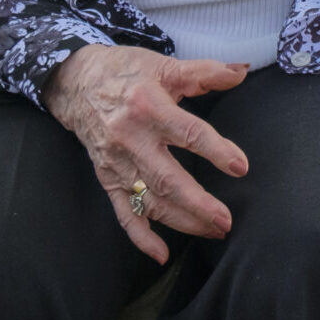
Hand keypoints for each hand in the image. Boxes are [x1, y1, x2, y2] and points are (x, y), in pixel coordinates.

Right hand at [43, 46, 250, 262]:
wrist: (77, 83)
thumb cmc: (127, 72)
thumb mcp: (165, 65)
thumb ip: (205, 72)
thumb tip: (242, 71)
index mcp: (148, 105)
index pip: (187, 133)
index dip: (215, 150)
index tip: (240, 167)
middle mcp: (131, 138)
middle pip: (167, 178)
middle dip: (198, 204)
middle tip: (226, 220)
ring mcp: (117, 162)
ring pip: (150, 200)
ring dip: (182, 220)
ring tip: (213, 230)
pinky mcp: (107, 178)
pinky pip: (123, 212)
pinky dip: (141, 236)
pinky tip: (162, 254)